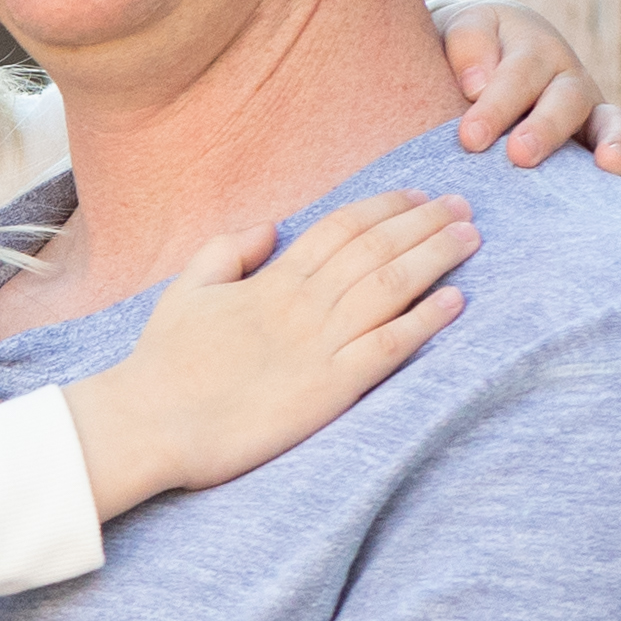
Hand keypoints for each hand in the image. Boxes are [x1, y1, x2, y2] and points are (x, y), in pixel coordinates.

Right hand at [65, 189, 475, 514]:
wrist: (150, 424)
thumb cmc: (163, 364)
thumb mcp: (186, 291)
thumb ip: (228, 251)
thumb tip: (270, 226)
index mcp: (272, 281)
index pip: (341, 228)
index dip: (384, 207)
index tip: (417, 196)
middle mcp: (303, 305)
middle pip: (376, 248)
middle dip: (424, 222)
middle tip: (462, 206)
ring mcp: (319, 346)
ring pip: (391, 286)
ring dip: (435, 257)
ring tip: (470, 237)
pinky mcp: (329, 389)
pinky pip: (388, 347)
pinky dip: (425, 321)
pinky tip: (456, 301)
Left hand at [433, 2, 620, 189]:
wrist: (491, 53)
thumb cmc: (472, 51)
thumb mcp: (464, 31)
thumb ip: (468, 47)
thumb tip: (476, 84)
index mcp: (534, 52)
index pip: (519, 75)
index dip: (497, 105)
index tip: (470, 136)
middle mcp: (569, 81)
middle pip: (566, 100)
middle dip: (546, 128)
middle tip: (520, 154)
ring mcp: (591, 114)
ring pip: (611, 123)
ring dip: (615, 143)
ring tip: (611, 166)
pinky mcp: (602, 145)